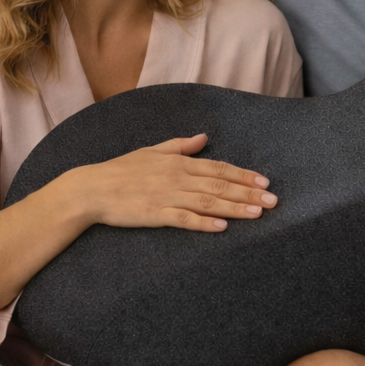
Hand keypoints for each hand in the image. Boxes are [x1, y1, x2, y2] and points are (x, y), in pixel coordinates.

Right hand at [59, 133, 277, 232]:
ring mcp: (166, 196)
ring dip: (234, 208)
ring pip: (207, 202)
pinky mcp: (155, 214)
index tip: (264, 182)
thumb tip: (203, 138)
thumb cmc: (121, 169)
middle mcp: (177, 177)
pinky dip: (204, 223)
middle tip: (273, 201)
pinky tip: (222, 228)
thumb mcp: (152, 150)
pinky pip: (184, 219)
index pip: (218, 168)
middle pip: (219, 186)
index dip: (242, 175)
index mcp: (178, 162)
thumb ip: (180, 146)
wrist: (92, 188)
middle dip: (248, 193)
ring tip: (257, 214)